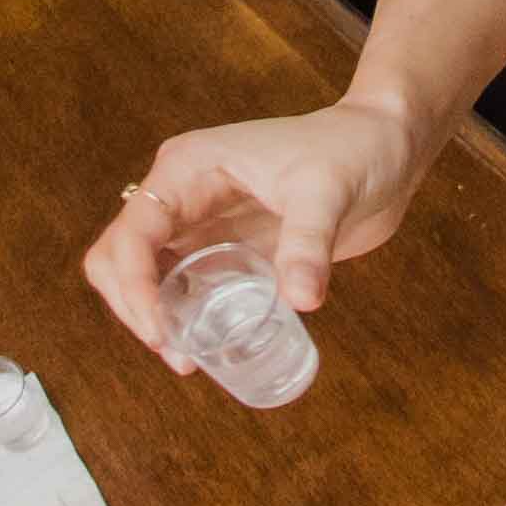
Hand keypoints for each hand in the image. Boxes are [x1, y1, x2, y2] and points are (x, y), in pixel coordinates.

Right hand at [77, 98, 426, 364]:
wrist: (387, 148)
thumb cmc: (355, 150)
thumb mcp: (329, 192)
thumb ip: (309, 243)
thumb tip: (300, 300)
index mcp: (188, 167)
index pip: (134, 229)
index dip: (134, 285)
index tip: (162, 332)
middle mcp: (182, 192)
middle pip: (118, 253)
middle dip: (131, 305)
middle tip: (176, 351)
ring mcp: (199, 220)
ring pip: (140, 273)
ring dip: (148, 315)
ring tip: (188, 358)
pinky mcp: (223, 245)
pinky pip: (179, 284)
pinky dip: (177, 314)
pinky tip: (205, 344)